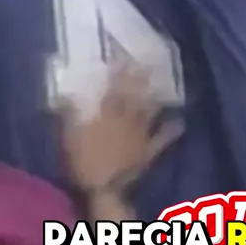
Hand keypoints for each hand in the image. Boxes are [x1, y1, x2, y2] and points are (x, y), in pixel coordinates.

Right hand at [61, 65, 181, 191]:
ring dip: (157, 98)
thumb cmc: (84, 161)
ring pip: (150, 111)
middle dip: (141, 78)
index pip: (114, 88)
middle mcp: (127, 119)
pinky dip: (171, 130)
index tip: (125, 57)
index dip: (120, 72)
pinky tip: (180, 122)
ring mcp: (140, 134)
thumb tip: (65, 94)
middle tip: (150, 63)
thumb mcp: (70, 135)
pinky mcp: (148, 151)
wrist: (105, 187)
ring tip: (164, 84)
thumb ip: (69, 114)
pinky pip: (162, 139)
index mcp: (107, 114)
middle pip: (136, 95)